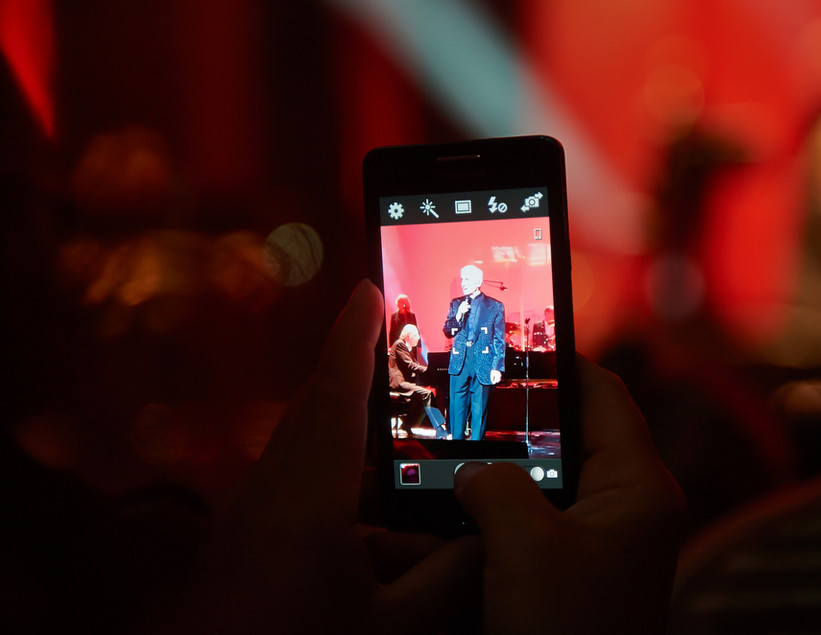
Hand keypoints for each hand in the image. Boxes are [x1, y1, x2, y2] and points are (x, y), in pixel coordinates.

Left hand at [160, 281, 480, 632]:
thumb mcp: (396, 631)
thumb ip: (450, 580)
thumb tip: (491, 539)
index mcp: (303, 501)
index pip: (335, 394)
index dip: (354, 337)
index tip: (368, 288)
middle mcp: (267, 499)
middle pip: (318, 417)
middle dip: (359, 382)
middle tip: (403, 356)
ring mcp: (249, 525)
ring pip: (308, 463)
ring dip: (355, 452)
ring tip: (406, 455)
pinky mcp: (243, 552)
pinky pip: (297, 501)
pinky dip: (341, 498)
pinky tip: (374, 535)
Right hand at [454, 356, 684, 632]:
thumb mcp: (527, 547)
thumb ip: (495, 485)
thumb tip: (470, 468)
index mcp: (638, 488)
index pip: (605, 395)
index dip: (560, 362)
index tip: (510, 343)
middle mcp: (625, 508)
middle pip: (569, 436)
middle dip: (514, 420)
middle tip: (464, 396)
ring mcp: (598, 542)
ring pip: (542, 481)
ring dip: (495, 470)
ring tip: (444, 449)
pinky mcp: (570, 571)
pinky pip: (528, 523)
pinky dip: (490, 513)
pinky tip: (443, 510)